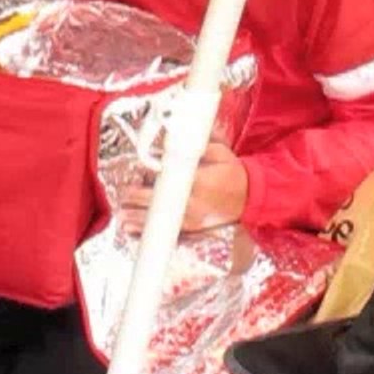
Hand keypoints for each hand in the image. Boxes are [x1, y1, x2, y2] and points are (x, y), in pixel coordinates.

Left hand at [120, 143, 249, 234]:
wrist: (250, 197)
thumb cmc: (234, 173)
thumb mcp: (221, 153)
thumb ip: (198, 148)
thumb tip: (174, 144)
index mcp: (200, 181)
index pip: (168, 179)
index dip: (150, 177)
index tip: (139, 172)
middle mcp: (193, 201)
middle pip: (157, 201)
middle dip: (136, 197)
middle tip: (125, 192)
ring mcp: (192, 217)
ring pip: (158, 219)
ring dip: (136, 216)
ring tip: (122, 212)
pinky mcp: (192, 227)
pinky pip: (165, 229)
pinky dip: (147, 229)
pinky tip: (132, 227)